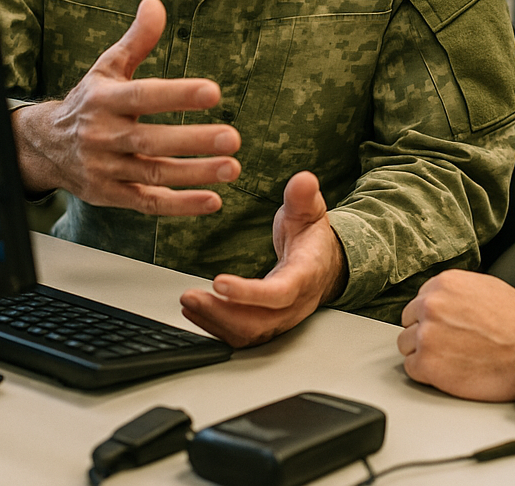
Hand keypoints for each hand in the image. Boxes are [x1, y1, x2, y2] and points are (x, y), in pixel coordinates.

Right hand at [10, 0, 240, 214]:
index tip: (214, 91)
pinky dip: (180, 206)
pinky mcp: (110, 196)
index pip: (144, 96)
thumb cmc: (90, 101)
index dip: (178, 95)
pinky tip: (213, 201)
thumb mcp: (108, 68)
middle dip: (193, 141)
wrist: (45, 146)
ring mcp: (106, 169)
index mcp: (105, 101)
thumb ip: (136, 40)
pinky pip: (147, 204)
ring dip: (195, 174)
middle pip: (151, 140)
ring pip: (153, 174)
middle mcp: (102, 136)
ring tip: (232, 168)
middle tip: (233, 138)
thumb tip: (155, 4)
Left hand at [179, 170, 347, 346]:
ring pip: (248, 333)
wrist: (326, 263)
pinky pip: (242, 335)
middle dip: (221, 313)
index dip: (249, 293)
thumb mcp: (310, 210)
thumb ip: (303, 196)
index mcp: (305, 275)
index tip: (219, 282)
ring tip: (188, 302)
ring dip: (214, 322)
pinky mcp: (267, 324)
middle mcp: (294, 303)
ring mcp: (281, 318)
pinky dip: (217, 327)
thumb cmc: (312, 237)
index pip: (279, 293)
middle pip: (259, 322)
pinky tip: (196, 311)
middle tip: (189, 296)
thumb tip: (303, 179)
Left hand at [398, 270, 514, 401]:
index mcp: (445, 283)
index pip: (421, 299)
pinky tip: (446, 371)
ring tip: (448, 359)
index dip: (433, 315)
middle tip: (446, 344)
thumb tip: (449, 300)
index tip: (442, 325)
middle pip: (410, 320)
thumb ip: (460, 291)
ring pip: (406, 343)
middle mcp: (431, 304)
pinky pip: (411, 367)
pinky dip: (426, 372)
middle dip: (425, 332)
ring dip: (423, 352)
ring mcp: (426, 334)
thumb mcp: (488, 288)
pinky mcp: (427, 363)